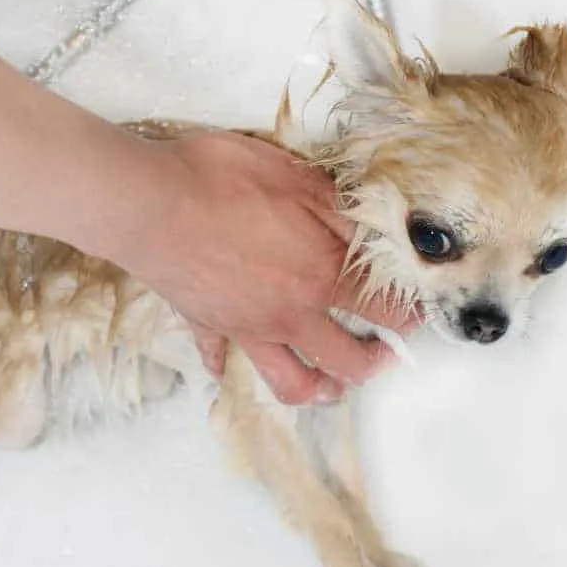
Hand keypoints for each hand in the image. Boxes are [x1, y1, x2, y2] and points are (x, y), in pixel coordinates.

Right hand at [125, 131, 419, 402]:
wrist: (149, 203)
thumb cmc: (222, 182)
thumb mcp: (298, 178)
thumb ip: (340, 209)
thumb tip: (373, 230)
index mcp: (319, 276)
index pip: (383, 310)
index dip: (409, 316)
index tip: (416, 315)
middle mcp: (289, 314)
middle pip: (345, 360)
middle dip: (373, 364)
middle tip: (383, 355)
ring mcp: (246, 327)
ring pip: (289, 381)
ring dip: (315, 388)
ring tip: (329, 383)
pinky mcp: (205, 325)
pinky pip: (219, 357)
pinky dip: (226, 365)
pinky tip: (228, 364)